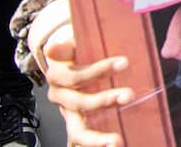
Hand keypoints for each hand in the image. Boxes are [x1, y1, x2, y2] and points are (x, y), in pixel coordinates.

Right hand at [44, 24, 132, 146]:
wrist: (65, 65)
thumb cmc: (76, 53)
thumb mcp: (71, 44)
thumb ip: (66, 47)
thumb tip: (52, 48)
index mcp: (58, 77)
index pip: (76, 76)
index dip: (99, 70)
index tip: (124, 62)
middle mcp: (61, 98)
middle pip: (79, 103)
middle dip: (104, 100)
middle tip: (128, 95)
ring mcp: (69, 115)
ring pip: (77, 131)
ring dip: (96, 139)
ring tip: (116, 142)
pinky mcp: (76, 126)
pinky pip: (79, 142)